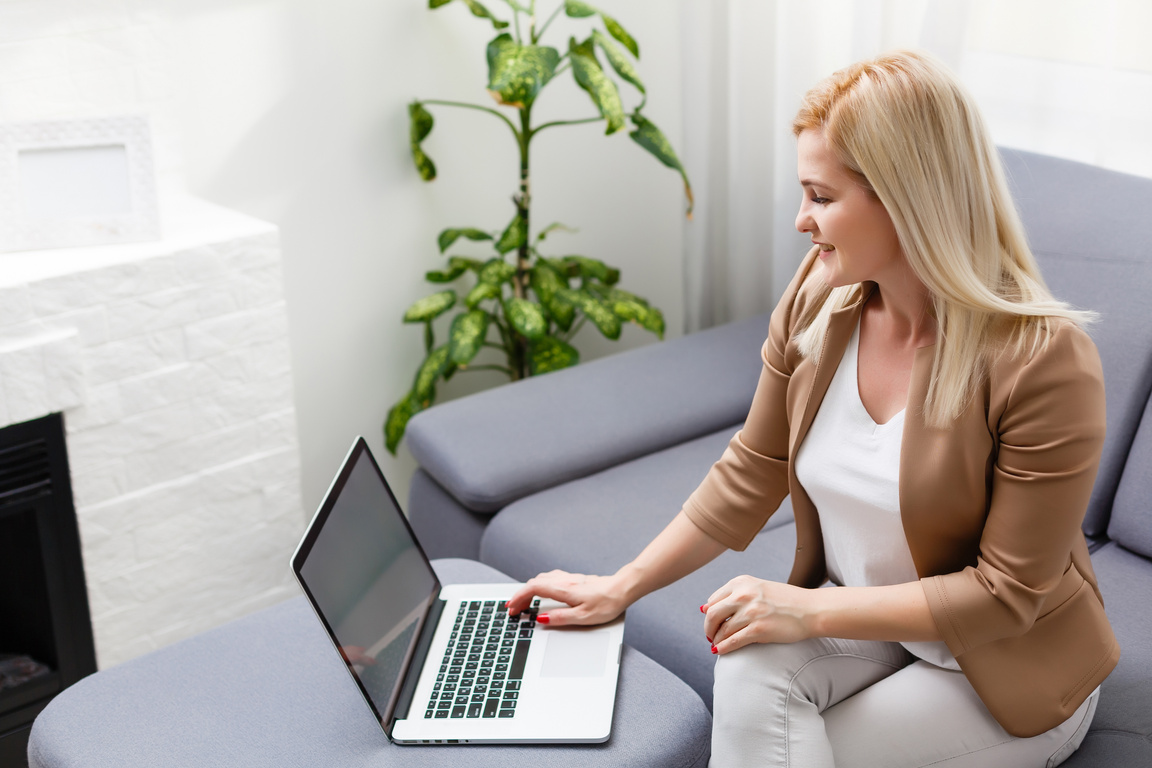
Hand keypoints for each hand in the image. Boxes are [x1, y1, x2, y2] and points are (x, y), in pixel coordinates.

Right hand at [505, 569, 627, 626]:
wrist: (622, 589)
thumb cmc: (606, 603)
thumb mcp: (582, 617)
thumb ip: (559, 618)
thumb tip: (541, 618)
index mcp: (563, 589)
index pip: (533, 589)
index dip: (519, 597)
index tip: (511, 607)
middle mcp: (564, 580)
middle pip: (534, 583)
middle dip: (521, 595)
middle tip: (514, 609)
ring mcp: (569, 578)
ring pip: (542, 579)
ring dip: (530, 590)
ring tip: (525, 602)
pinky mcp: (575, 579)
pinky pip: (550, 579)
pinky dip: (540, 586)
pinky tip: (543, 593)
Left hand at [702, 575, 812, 652]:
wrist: (811, 610)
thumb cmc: (785, 600)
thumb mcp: (758, 588)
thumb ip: (734, 595)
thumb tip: (704, 608)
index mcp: (741, 582)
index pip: (713, 600)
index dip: (709, 614)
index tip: (711, 622)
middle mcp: (744, 594)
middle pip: (712, 614)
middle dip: (708, 628)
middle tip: (710, 636)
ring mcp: (751, 612)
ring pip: (722, 630)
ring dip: (716, 640)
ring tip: (716, 645)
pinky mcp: (759, 630)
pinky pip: (733, 641)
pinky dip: (723, 648)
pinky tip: (720, 652)